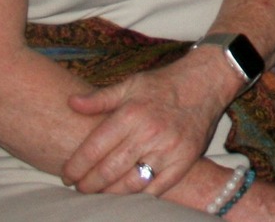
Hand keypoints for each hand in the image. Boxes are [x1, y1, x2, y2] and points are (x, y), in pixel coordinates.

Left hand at [62, 59, 230, 195]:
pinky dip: (139, 195)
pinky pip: (157, 187)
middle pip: (108, 171)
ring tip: (100, 191)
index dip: (75, 167)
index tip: (68, 174)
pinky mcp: (184, 160)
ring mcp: (168, 149)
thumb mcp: (130, 84)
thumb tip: (70, 103)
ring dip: (109, 192)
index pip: (93, 150)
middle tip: (80, 187)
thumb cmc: (164, 84)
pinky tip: (127, 192)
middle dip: (88, 184)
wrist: (206, 81)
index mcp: (130, 114)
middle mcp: (148, 133)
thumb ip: (100, 98)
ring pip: (130, 183)